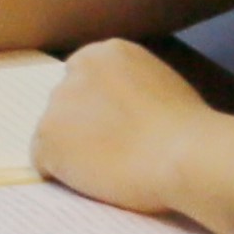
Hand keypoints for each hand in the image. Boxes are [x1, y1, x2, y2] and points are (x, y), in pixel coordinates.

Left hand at [31, 36, 216, 215]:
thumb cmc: (189, 129)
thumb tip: (118, 110)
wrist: (185, 155)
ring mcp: (57, 104)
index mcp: (106, 53)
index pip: (85, 78)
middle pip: (66, 103)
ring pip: (54, 133)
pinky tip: (96, 180)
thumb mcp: (161, 85)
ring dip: (73, 150)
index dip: (97, 107)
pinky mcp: (47, 138)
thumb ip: (131, 89)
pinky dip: (63, 175)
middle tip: (113, 151)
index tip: (114, 127)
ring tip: (110, 168)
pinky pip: (43, 162)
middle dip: (81, 126)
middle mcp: (74, 71)